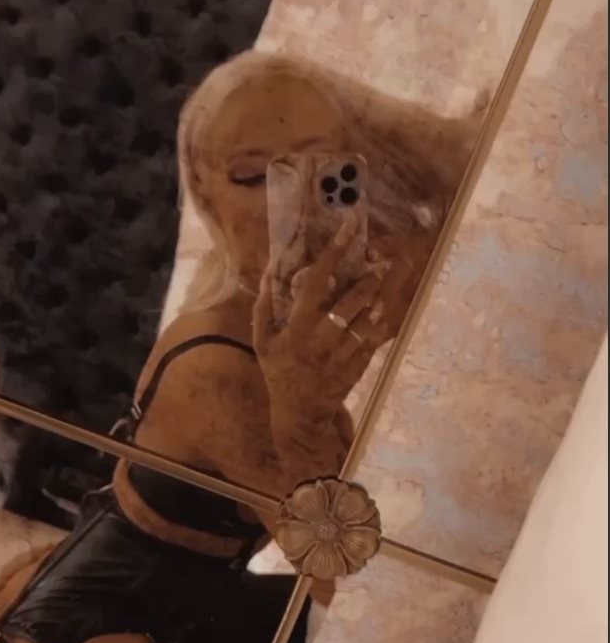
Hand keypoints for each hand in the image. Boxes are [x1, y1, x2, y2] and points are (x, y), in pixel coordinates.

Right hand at [253, 213, 393, 420]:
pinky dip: (379, 325)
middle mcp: (321, 339)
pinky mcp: (356, 368)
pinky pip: (373, 342)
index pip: (317, 282)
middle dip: (367, 280)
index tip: (349, 229)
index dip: (333, 252)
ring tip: (380, 284)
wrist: (298, 412)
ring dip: (376, 301)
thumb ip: (265, 302)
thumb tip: (271, 266)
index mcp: (296, 327)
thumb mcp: (261, 338)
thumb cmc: (278, 368)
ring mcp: (341, 355)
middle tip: (378, 262)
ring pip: (367, 322)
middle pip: (350, 302)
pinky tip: (381, 313)